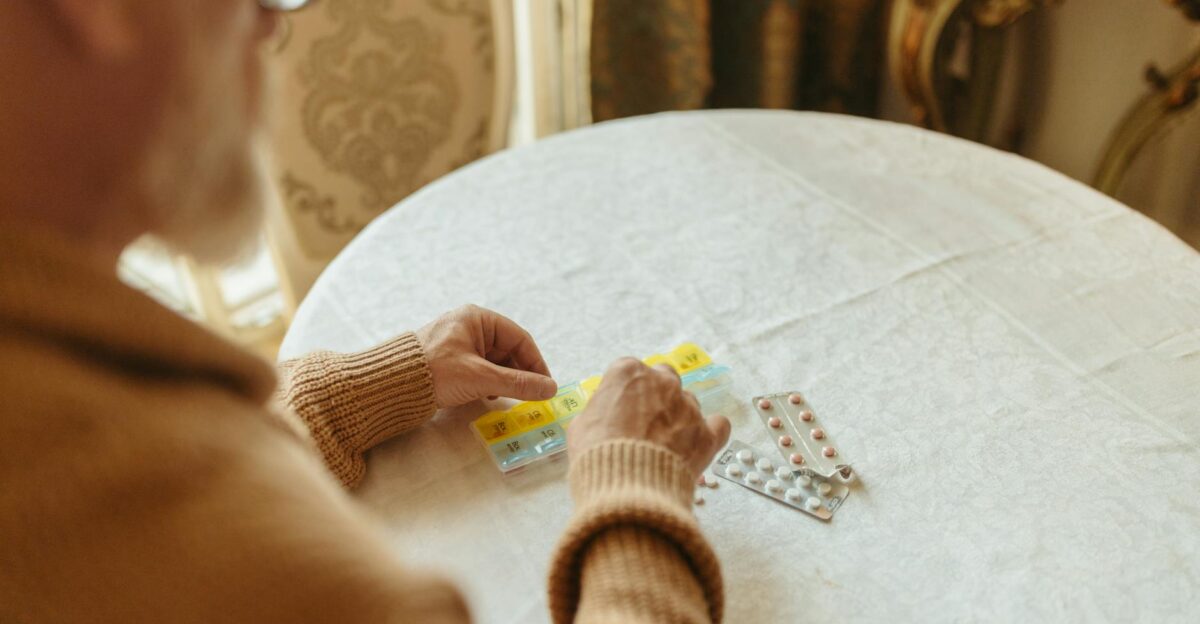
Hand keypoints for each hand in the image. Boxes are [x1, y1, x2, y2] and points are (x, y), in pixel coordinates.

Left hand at [415, 305, 556, 408]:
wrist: (391, 385)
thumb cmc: (435, 372)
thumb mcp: (480, 378)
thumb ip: (517, 384)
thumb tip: (550, 389)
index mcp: (477, 318)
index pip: (519, 338)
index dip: (536, 363)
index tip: (546, 386)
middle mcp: (469, 326)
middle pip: (507, 350)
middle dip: (518, 373)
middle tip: (530, 396)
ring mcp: (459, 342)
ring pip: (494, 362)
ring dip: (503, 380)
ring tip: (504, 397)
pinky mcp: (450, 359)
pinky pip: (479, 368)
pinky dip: (488, 382)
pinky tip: (486, 396)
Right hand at [567, 358, 730, 475]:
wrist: (626, 489)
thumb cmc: (597, 456)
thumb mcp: (581, 426)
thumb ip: (599, 411)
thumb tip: (606, 415)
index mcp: (628, 373)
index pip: (628, 372)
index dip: (624, 393)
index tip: (620, 409)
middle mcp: (663, 383)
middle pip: (664, 379)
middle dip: (656, 397)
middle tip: (644, 423)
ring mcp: (688, 407)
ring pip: (688, 402)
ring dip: (679, 417)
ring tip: (665, 445)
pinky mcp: (707, 434)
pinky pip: (718, 425)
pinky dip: (710, 431)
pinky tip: (699, 442)